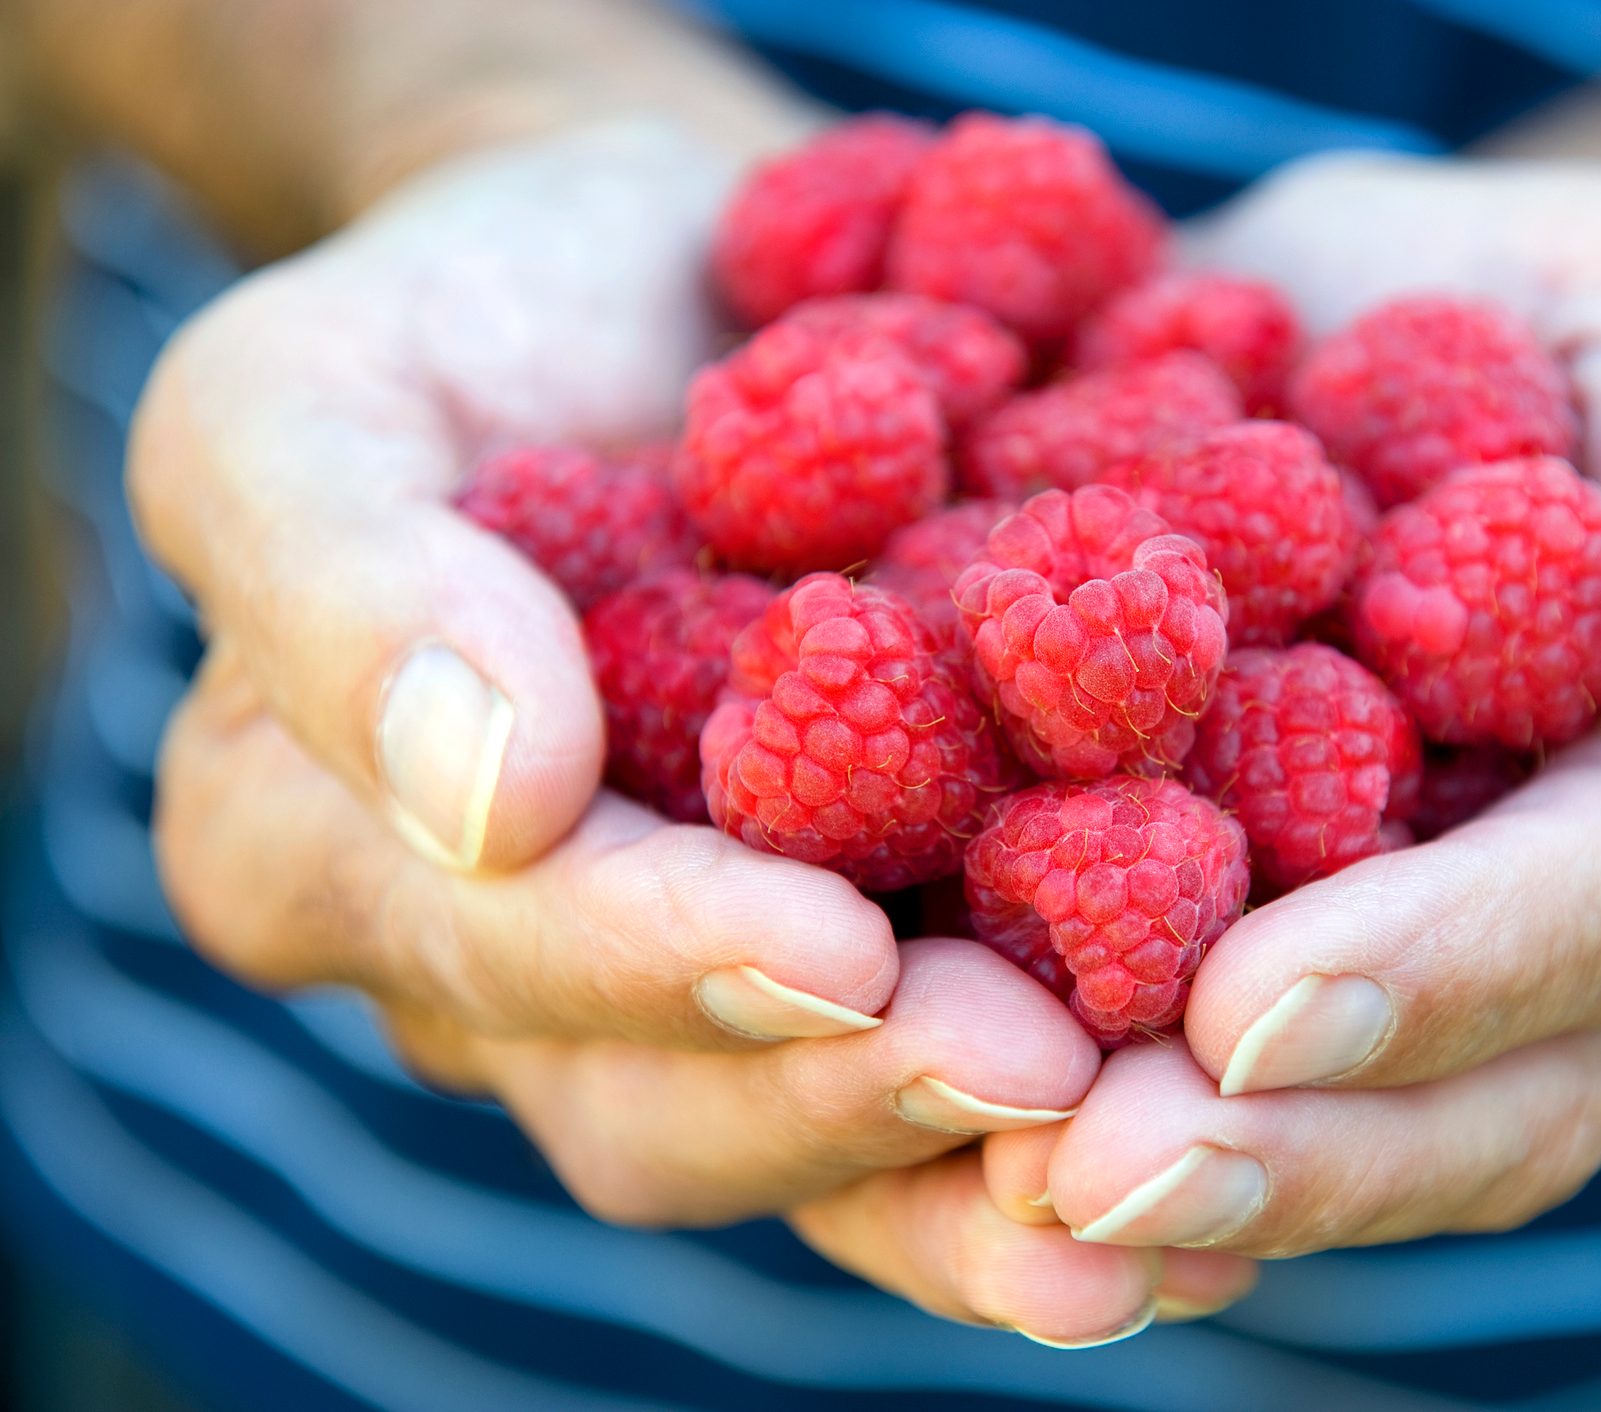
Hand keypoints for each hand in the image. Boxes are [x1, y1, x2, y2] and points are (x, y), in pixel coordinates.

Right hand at [139, 123, 1252, 1340]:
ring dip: (986, 1161)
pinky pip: (950, 1051)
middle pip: (670, 1103)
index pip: (498, 950)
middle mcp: (517, 970)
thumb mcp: (307, 386)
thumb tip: (490, 798)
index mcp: (334, 859)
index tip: (834, 950)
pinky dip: (1078, 1094)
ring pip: (824, 1123)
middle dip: (859, 1097)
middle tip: (1043, 1077)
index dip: (660, 965)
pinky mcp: (868, 931)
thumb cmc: (465, 308)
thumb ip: (341, 577)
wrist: (667, 279)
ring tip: (1155, 1168)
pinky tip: (1221, 1123)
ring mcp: (700, 972)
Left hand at [985, 154, 1600, 1254]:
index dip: (1447, 965)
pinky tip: (984, 1185)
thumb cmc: (1521, 296)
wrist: (1366, 335)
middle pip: (1504, 1098)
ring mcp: (1469, 971)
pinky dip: (1138, 1143)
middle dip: (1306, 1152)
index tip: (1243, 1011)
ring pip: (1381, 1143)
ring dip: (1207, 1195)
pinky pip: (1256, 1100)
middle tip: (1099, 1179)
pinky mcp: (1311, 963)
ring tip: (1023, 1204)